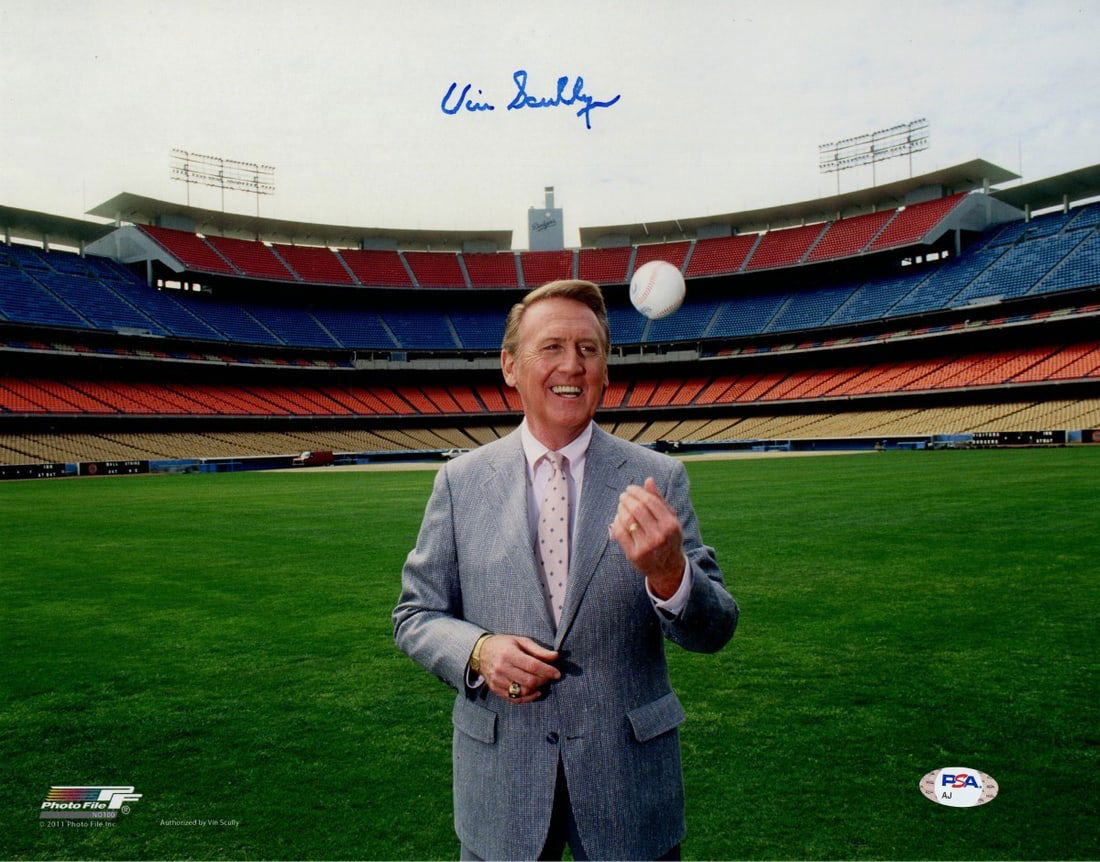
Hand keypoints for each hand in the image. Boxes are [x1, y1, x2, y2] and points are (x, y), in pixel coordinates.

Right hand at [478, 635, 559, 703]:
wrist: (480, 651)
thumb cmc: (504, 644)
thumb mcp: (521, 641)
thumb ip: (538, 650)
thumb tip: (555, 656)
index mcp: (509, 654)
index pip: (532, 666)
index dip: (547, 671)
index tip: (557, 673)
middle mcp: (502, 668)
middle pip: (529, 681)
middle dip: (543, 680)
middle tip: (550, 677)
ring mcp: (497, 680)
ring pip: (522, 691)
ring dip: (536, 689)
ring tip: (542, 683)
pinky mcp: (495, 689)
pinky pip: (514, 698)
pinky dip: (527, 697)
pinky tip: (535, 692)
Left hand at [609, 477, 685, 598]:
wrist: (667, 568)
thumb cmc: (668, 538)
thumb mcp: (669, 519)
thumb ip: (659, 500)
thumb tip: (649, 480)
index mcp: (670, 524)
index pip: (650, 501)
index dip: (637, 492)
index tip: (630, 488)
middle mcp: (659, 535)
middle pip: (637, 509)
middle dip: (627, 498)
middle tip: (623, 495)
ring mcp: (646, 546)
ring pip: (627, 520)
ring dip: (621, 508)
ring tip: (621, 505)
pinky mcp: (634, 554)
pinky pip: (620, 532)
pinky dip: (616, 521)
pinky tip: (618, 517)